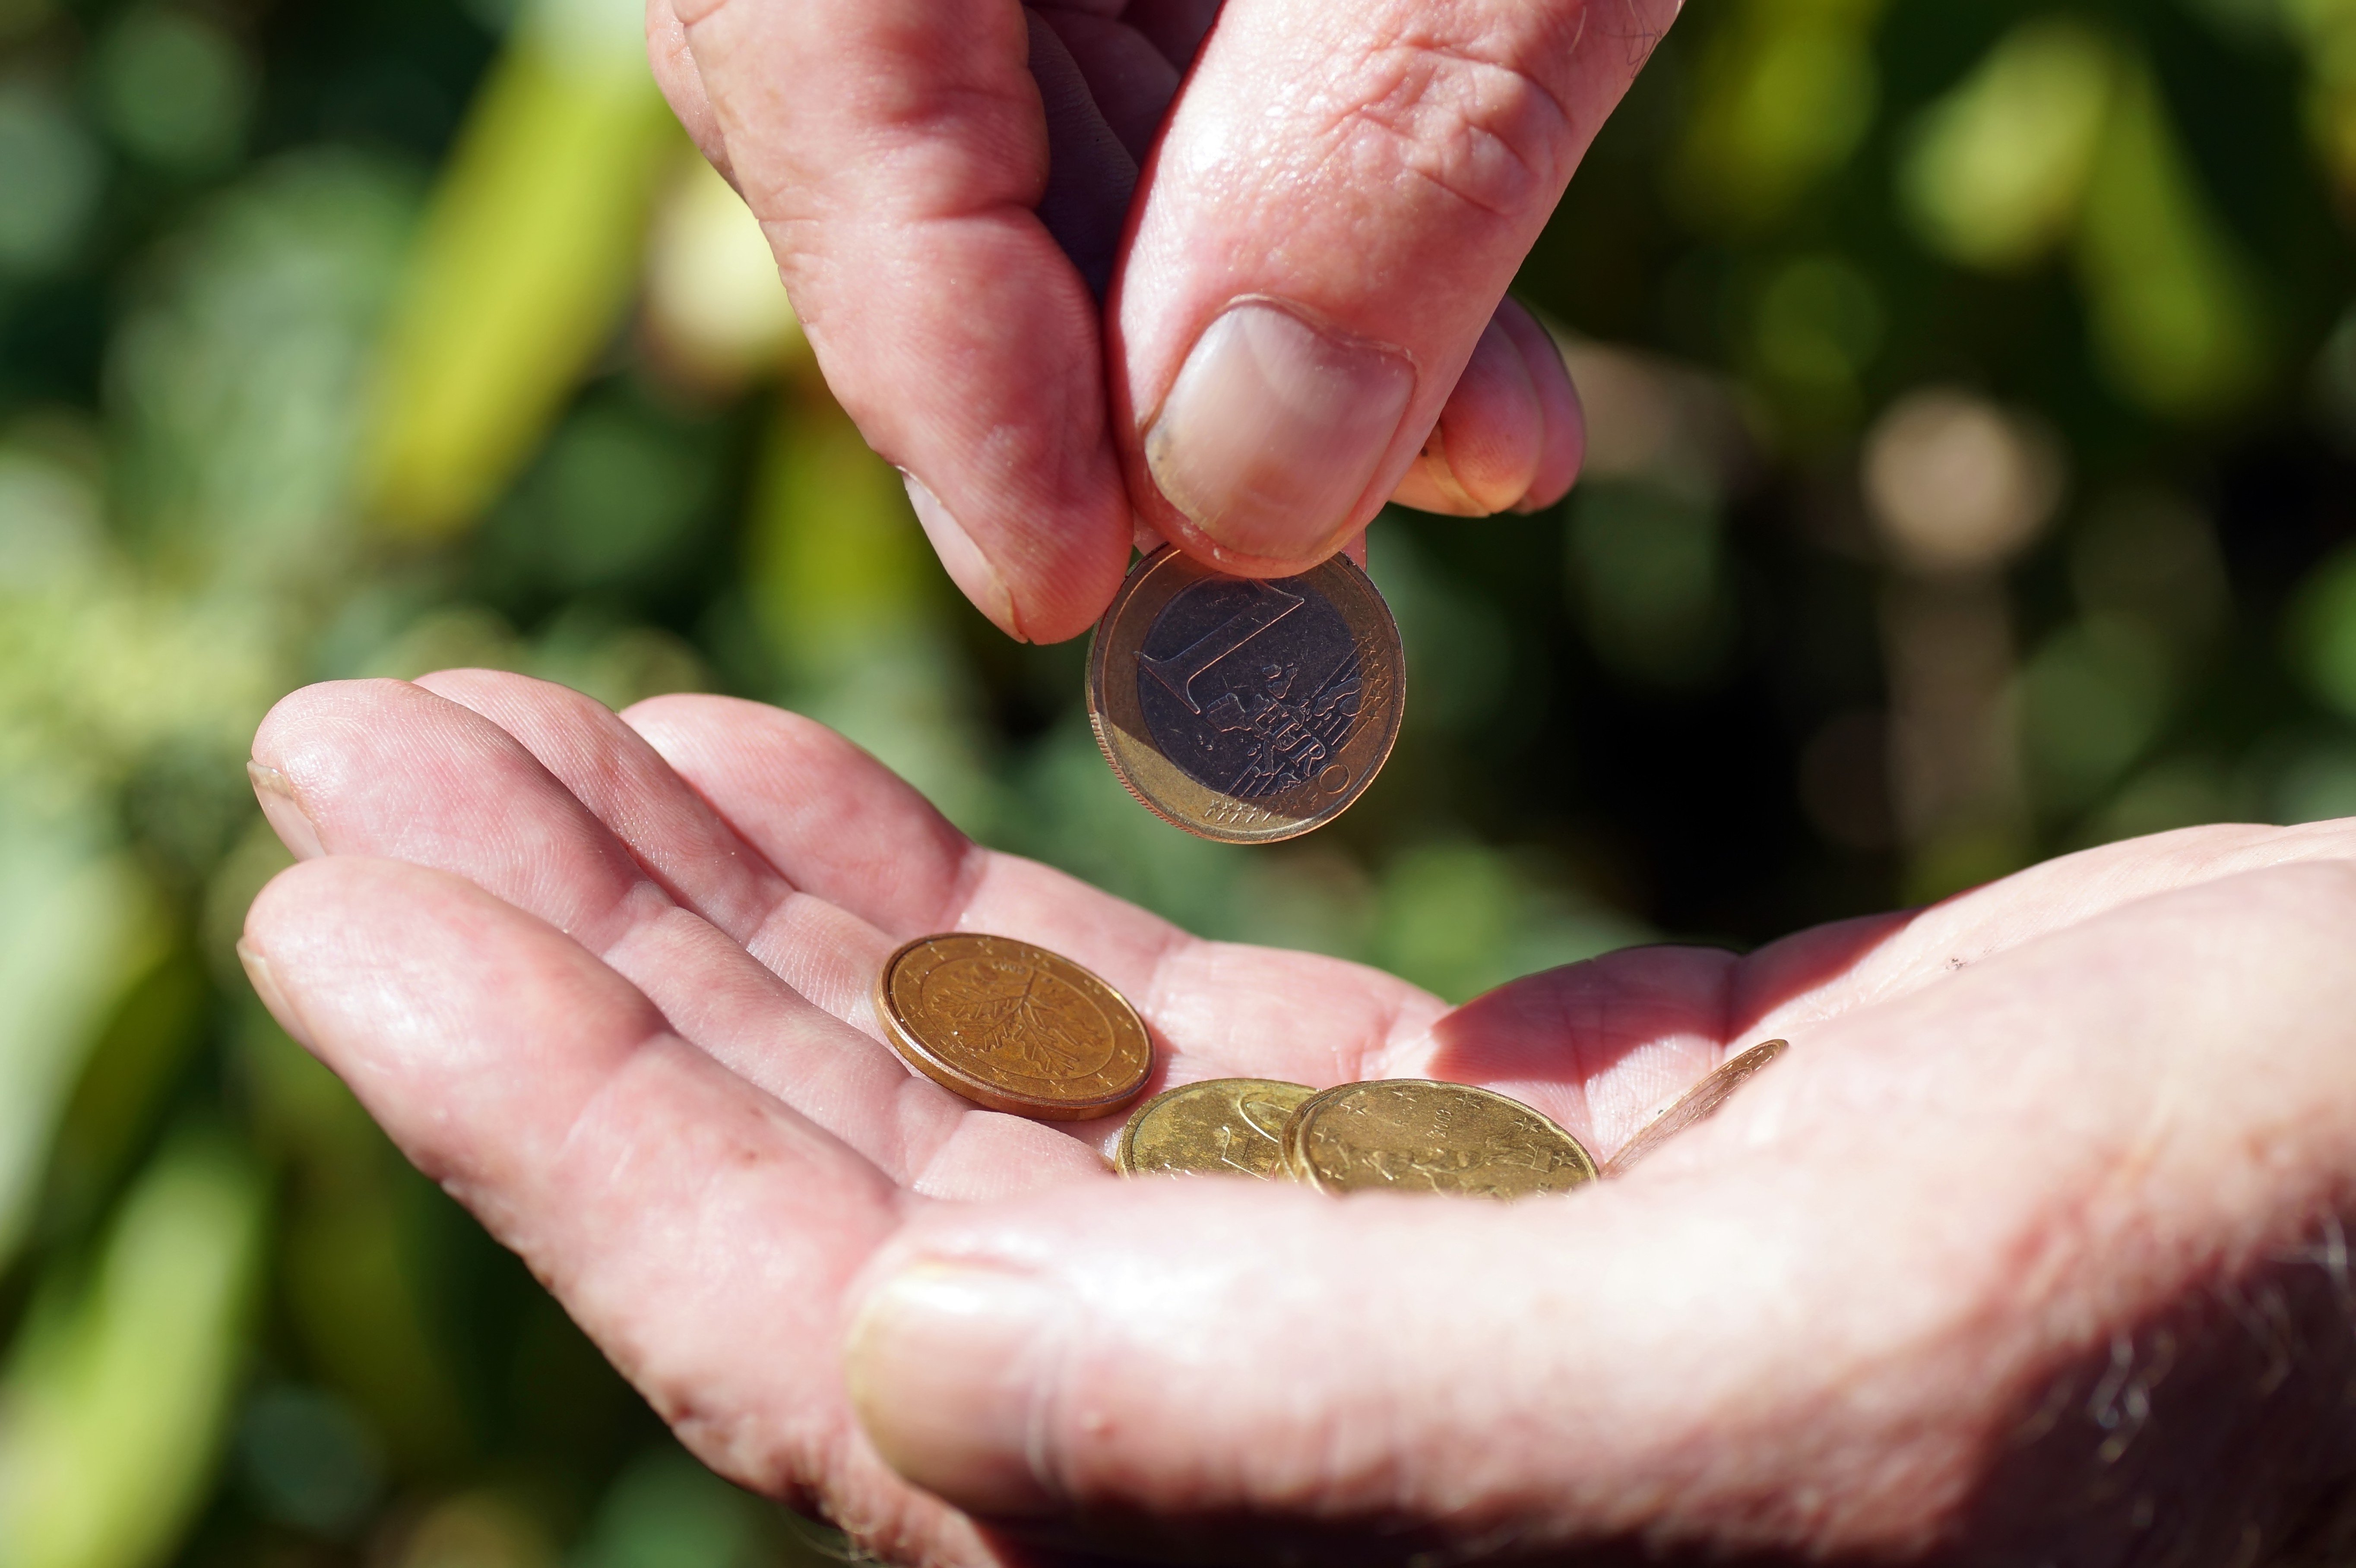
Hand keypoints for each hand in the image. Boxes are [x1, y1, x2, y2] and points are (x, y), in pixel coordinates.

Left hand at [240, 671, 2355, 1563]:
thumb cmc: (2233, 1280)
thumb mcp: (1825, 1373)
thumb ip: (1357, 1425)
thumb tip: (911, 1363)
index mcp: (1315, 1562)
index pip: (825, 1347)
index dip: (560, 1122)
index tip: (352, 897)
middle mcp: (1290, 1472)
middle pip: (826, 1206)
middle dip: (579, 975)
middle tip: (368, 750)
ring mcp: (1359, 1301)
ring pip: (937, 1103)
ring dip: (721, 913)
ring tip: (518, 732)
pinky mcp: (1448, 1166)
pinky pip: (1103, 1036)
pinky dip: (932, 909)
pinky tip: (780, 781)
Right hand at [644, 0, 1634, 638]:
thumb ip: (1393, 137)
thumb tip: (1232, 477)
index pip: (809, 27)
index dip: (917, 324)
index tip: (1057, 578)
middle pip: (871, 113)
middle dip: (1087, 378)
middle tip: (1270, 572)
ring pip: (1011, 123)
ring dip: (1219, 344)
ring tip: (1444, 462)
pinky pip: (1130, 75)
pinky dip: (1277, 235)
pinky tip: (1454, 368)